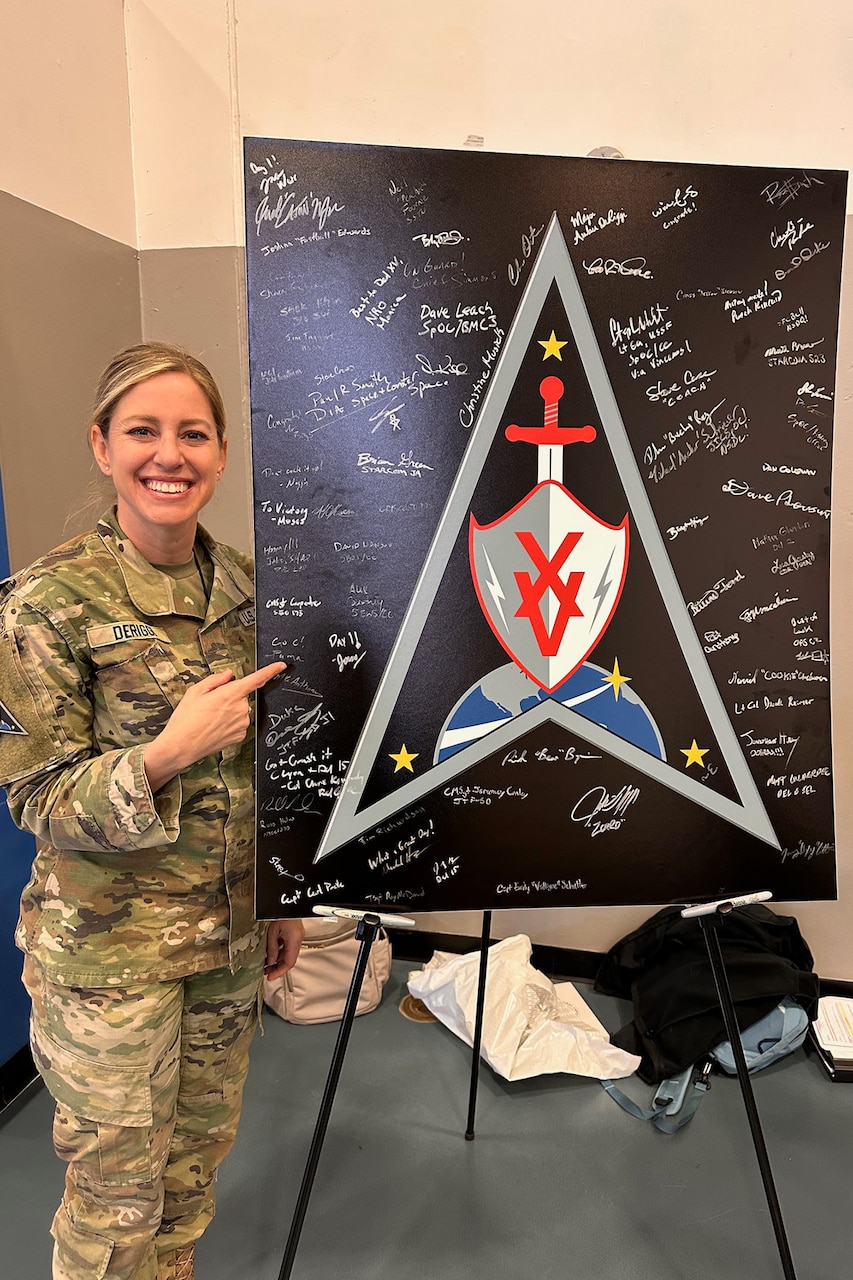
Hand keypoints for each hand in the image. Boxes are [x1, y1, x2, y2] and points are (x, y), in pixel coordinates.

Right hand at [143, 661, 286, 790]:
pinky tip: (215, 727)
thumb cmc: (185, 719)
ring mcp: (242, 724)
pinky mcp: (240, 735)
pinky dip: (229, 723)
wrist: (181, 746)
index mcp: (230, 694)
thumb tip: (229, 675)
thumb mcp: (195, 691)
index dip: (271, 671)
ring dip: (229, 711)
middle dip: (230, 697)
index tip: (281, 666)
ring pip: (240, 710)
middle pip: (241, 696)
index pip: (256, 679)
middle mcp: (240, 709)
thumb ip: (216, 680)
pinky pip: (238, 723)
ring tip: (210, 718)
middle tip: (211, 705)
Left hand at [264, 918, 305, 979]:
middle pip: (289, 960)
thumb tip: (270, 961)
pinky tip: (272, 955)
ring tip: (267, 965)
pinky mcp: (295, 935)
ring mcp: (298, 937)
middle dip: (278, 968)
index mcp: (294, 940)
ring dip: (278, 960)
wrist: (288, 902)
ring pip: (288, 954)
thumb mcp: (272, 932)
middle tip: (267, 972)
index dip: (280, 972)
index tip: (271, 977)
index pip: (289, 962)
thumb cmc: (281, 913)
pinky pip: (288, 947)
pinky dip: (280, 953)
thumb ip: (272, 948)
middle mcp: (298, 939)